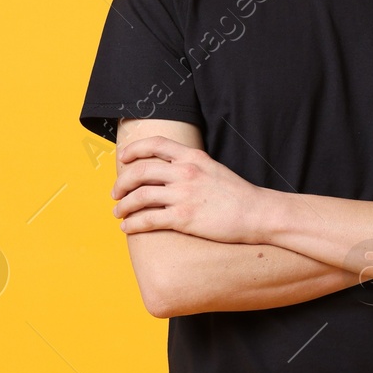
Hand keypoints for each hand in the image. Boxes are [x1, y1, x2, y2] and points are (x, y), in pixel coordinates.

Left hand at [111, 135, 266, 242]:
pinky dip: (132, 224)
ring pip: (139, 196)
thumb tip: (169, 170)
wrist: (257, 213)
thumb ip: (191, 165)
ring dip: (123, 205)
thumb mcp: (213, 168)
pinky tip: (127, 228)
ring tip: (118, 213)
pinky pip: (148, 220)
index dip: (134, 150)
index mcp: (192, 157)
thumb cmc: (237, 194)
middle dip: (121, 182)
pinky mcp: (183, 218)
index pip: (155, 144)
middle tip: (115, 193)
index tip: (123, 158)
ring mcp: (183, 195)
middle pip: (139, 171)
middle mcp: (185, 172)